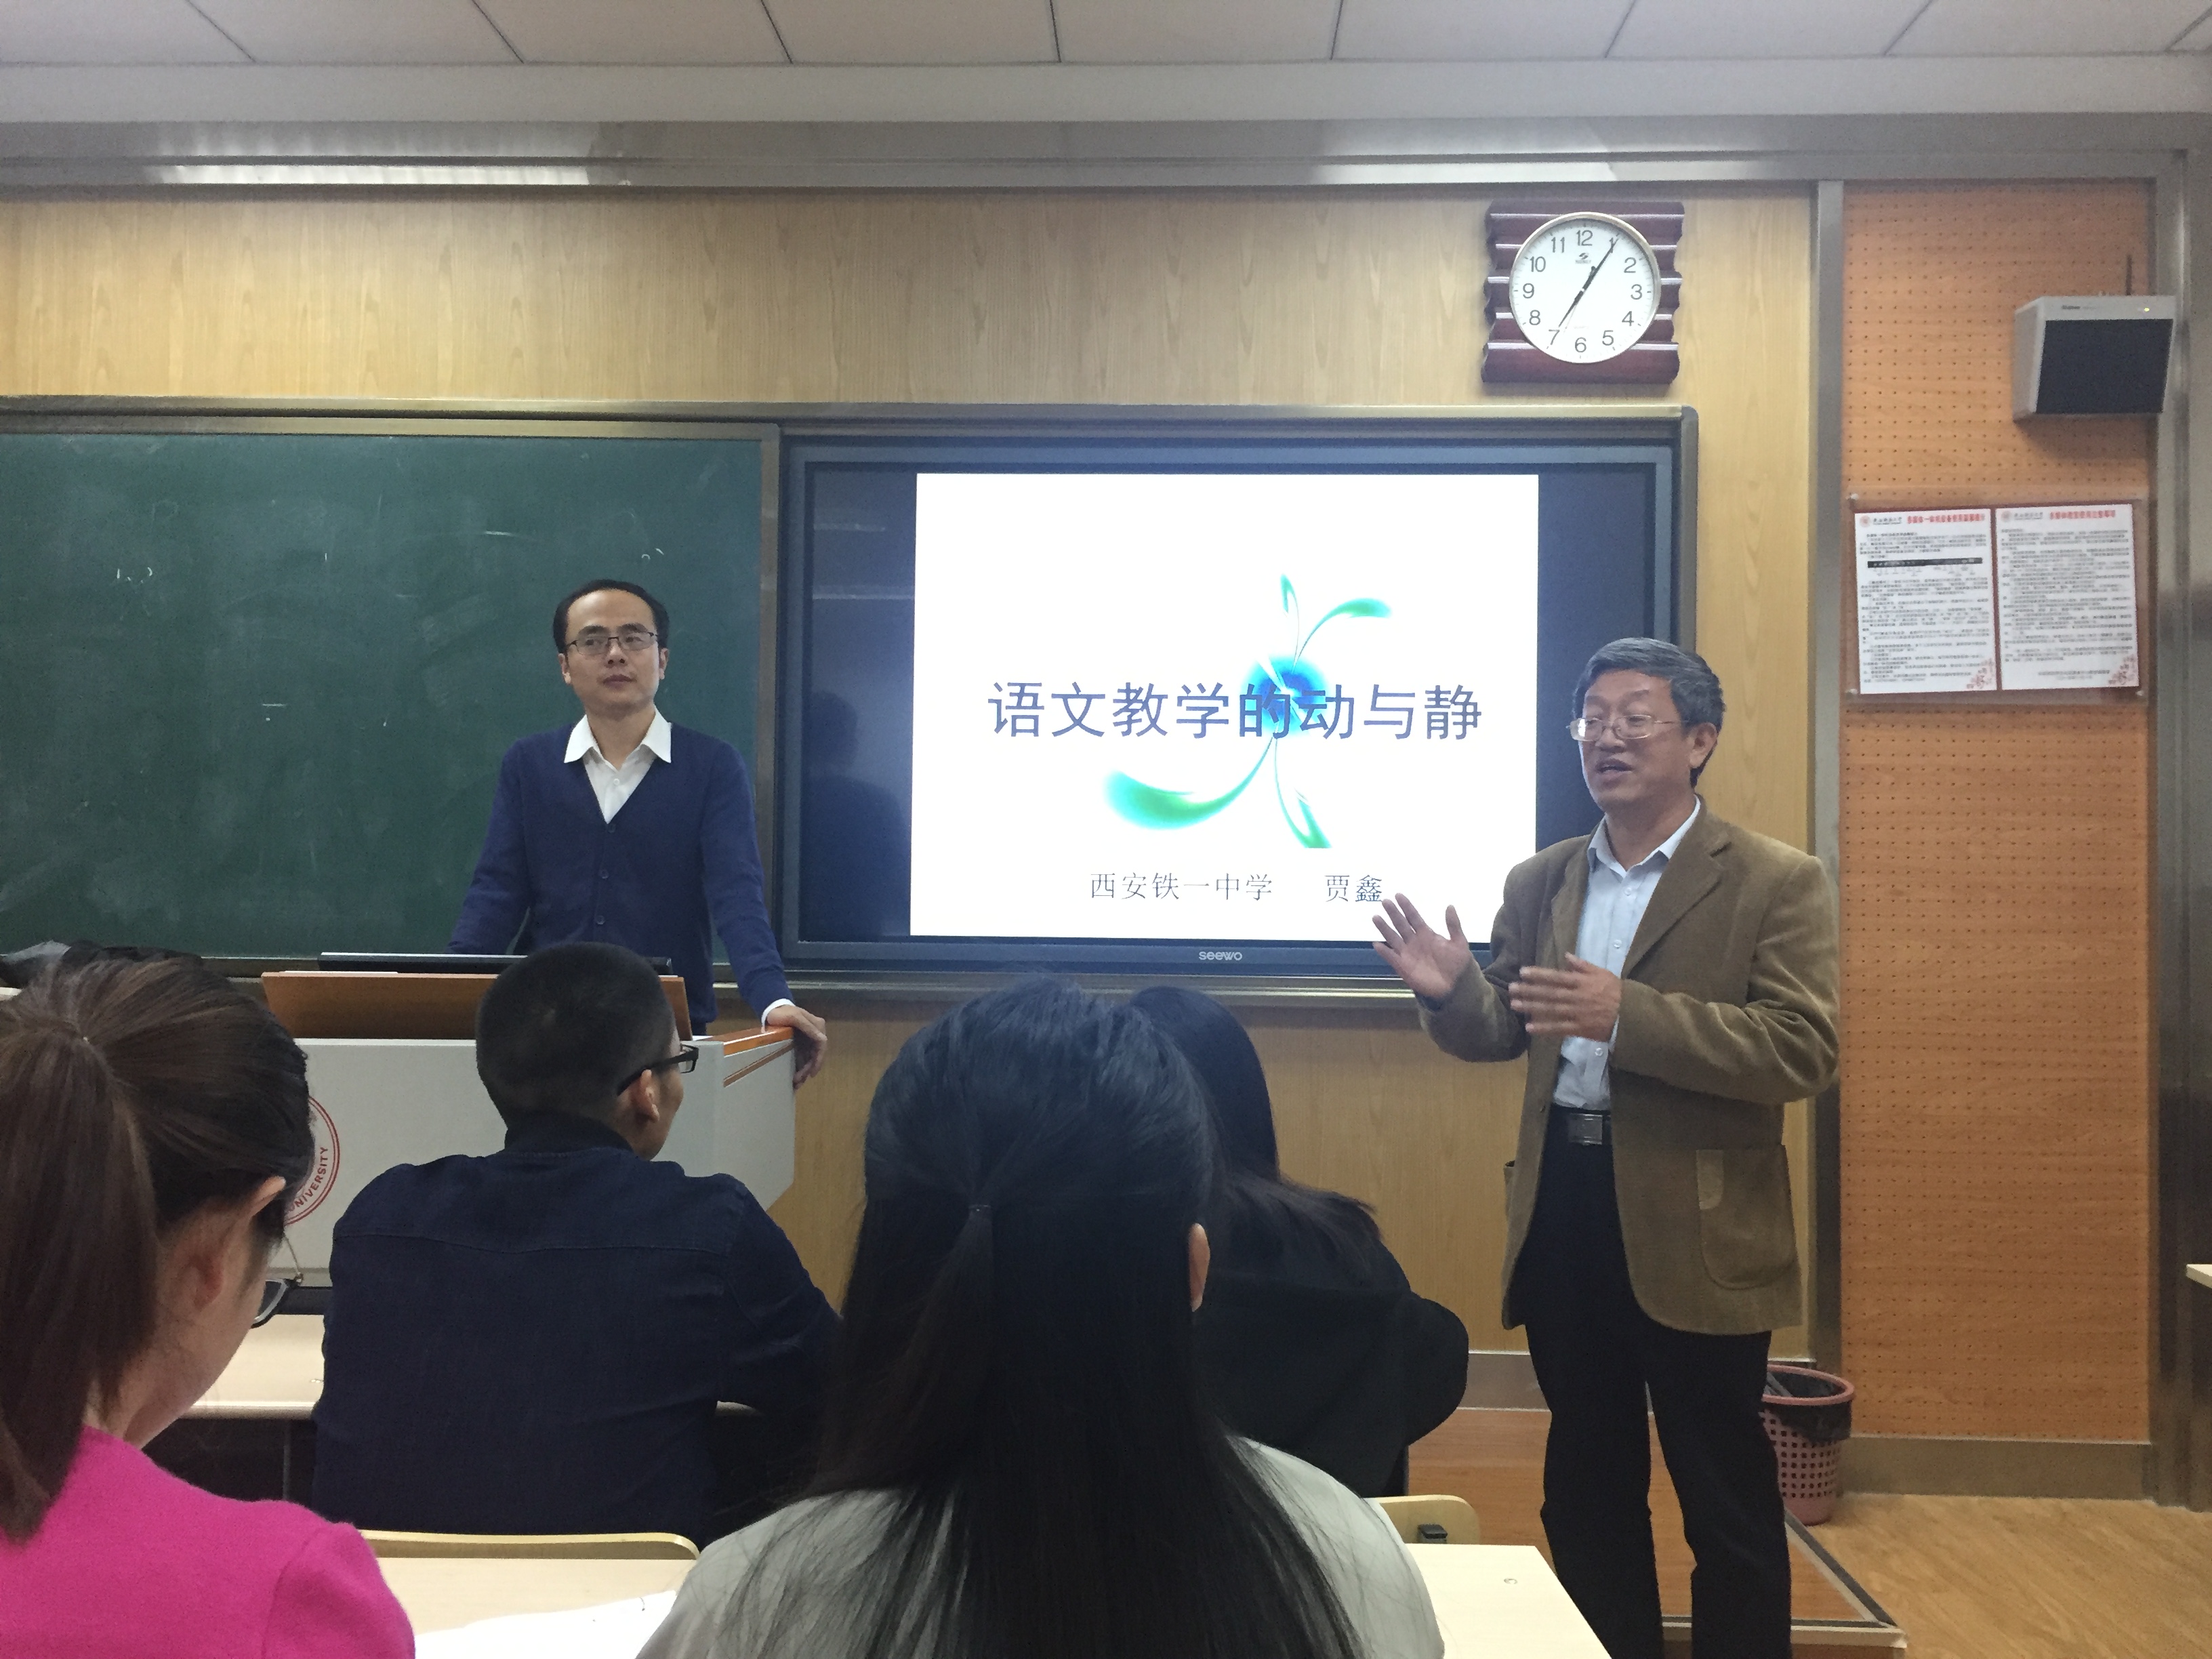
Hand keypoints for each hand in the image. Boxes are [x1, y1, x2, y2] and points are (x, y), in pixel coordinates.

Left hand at [764, 1002, 827, 1085]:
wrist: (771, 1009)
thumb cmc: (782, 1013)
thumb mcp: (794, 1017)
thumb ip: (808, 1027)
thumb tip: (822, 1040)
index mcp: (817, 1026)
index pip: (822, 1045)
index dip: (818, 1060)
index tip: (811, 1073)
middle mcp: (816, 1032)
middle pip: (816, 1054)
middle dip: (809, 1069)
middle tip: (799, 1081)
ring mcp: (809, 1038)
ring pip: (810, 1057)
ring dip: (804, 1070)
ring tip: (796, 1082)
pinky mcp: (801, 1042)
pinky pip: (804, 1056)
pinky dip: (800, 1066)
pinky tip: (794, 1076)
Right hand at [1371, 894, 1474, 1004]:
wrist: (1456, 986)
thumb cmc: (1458, 964)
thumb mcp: (1459, 943)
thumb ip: (1453, 925)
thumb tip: (1449, 906)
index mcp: (1427, 934)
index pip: (1414, 917)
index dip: (1406, 906)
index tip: (1398, 895)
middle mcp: (1414, 941)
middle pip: (1401, 924)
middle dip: (1393, 913)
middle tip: (1385, 901)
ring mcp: (1407, 954)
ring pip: (1393, 938)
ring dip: (1384, 928)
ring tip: (1376, 917)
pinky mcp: (1403, 967)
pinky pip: (1391, 957)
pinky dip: (1384, 952)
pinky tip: (1377, 944)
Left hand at [1506, 955, 1621, 1039]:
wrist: (1632, 1016)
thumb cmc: (1617, 992)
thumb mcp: (1603, 973)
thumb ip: (1583, 965)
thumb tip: (1566, 955)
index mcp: (1582, 982)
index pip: (1556, 977)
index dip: (1539, 975)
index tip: (1522, 972)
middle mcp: (1576, 997)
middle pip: (1549, 993)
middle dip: (1529, 991)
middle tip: (1511, 989)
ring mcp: (1577, 1014)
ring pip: (1551, 1010)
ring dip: (1532, 1007)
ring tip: (1515, 1005)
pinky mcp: (1579, 1029)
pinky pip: (1559, 1028)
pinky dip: (1544, 1028)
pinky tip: (1530, 1027)